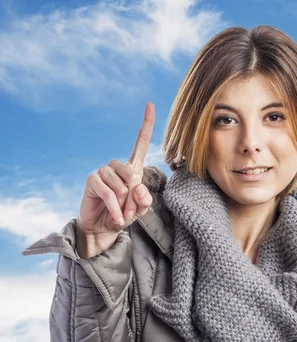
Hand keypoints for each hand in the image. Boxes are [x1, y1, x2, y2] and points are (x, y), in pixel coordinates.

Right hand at [76, 102, 154, 257]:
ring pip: (120, 184)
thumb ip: (144, 199)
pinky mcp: (92, 180)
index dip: (146, 124)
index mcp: (133, 168)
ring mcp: (103, 172)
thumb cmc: (123, 214)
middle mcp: (117, 167)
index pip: (140, 143)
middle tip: (131, 210)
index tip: (150, 104)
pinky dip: (115, 208)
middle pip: (132, 173)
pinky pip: (108, 192)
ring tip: (123, 213)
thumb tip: (138, 187)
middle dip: (134, 196)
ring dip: (124, 203)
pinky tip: (116, 218)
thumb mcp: (139, 209)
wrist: (103, 227)